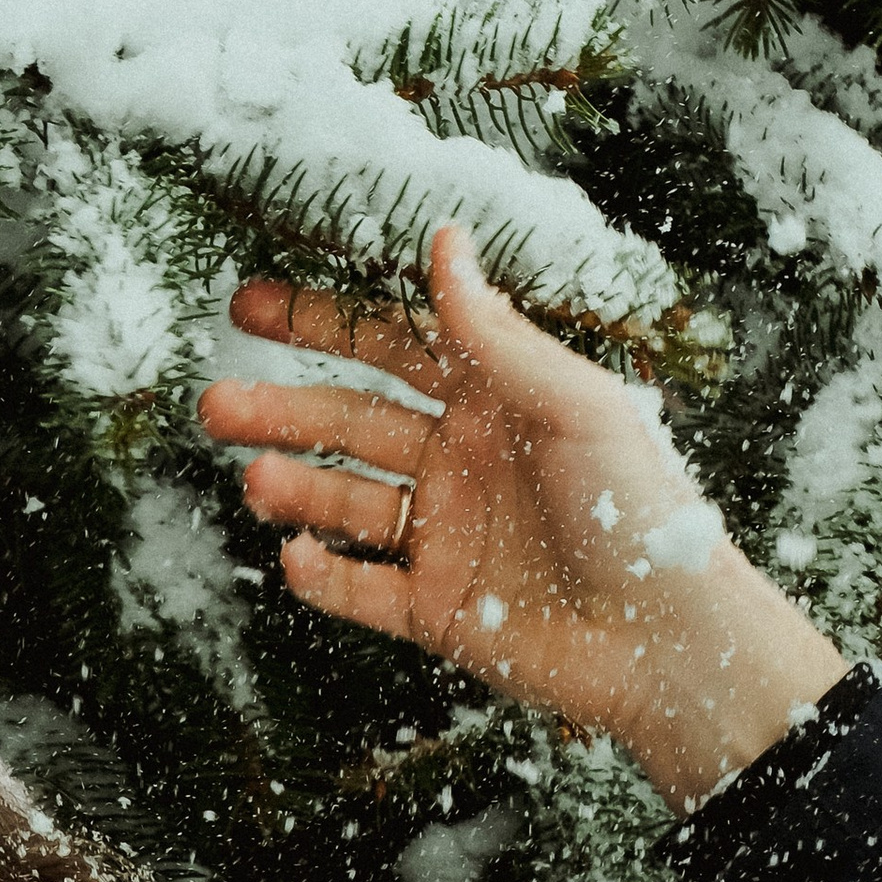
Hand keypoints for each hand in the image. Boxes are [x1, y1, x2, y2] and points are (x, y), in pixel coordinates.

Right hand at [196, 226, 844, 809]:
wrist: (666, 640)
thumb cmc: (643, 511)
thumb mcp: (575, 405)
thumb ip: (496, 335)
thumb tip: (443, 242)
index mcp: (495, 401)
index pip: (392, 346)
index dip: (322, 324)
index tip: (251, 307)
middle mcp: (460, 463)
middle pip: (350, 422)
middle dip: (281, 410)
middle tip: (215, 404)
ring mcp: (444, 537)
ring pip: (346, 501)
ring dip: (293, 486)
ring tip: (250, 478)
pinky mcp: (437, 612)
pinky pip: (362, 591)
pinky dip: (323, 576)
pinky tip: (292, 555)